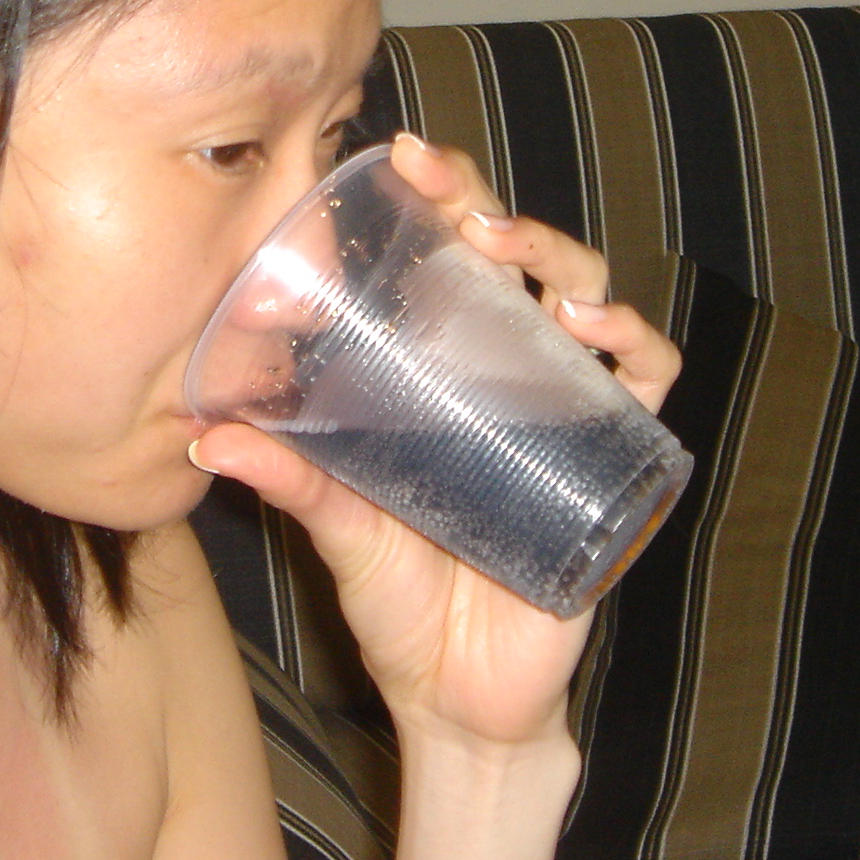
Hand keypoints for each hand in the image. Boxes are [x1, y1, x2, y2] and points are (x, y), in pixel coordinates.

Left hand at [190, 132, 684, 754]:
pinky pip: (648, 381)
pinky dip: (635, 343)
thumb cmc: (402, 602)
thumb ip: (291, 479)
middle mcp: (510, 372)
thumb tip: (210, 433)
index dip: (433, 198)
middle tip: (447, 188)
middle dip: (489, 203)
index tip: (395, 156)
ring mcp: (568, 408)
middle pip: (518, 257)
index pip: (443, 258)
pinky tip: (596, 331)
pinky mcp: (616, 459)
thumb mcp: (341, 529)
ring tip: (510, 249)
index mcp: (441, 369)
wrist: (461, 702)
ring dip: (558, 257)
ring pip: (587, 295)